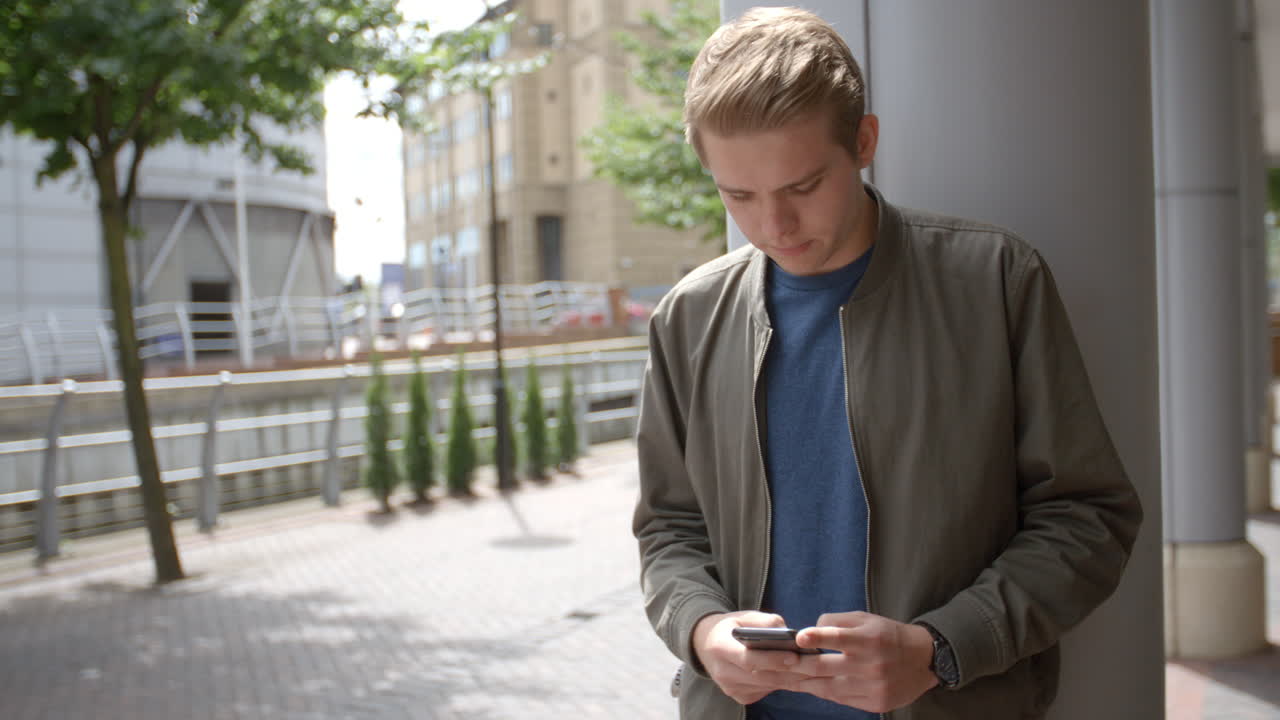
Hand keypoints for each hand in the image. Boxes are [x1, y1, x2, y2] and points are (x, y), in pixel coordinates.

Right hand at [691, 610, 808, 704]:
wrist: (707, 645)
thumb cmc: (732, 626)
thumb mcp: (744, 616)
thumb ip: (765, 622)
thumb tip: (788, 633)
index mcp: (719, 648)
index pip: (748, 659)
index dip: (772, 659)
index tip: (795, 656)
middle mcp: (722, 672)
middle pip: (761, 676)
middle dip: (790, 672)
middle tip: (816, 665)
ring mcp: (730, 688)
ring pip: (767, 686)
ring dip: (792, 679)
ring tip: (815, 670)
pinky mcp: (740, 697)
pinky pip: (766, 690)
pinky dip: (784, 683)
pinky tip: (800, 675)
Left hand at [744, 611, 938, 712]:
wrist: (924, 660)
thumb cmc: (888, 635)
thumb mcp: (866, 619)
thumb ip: (837, 622)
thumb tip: (809, 633)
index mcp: (867, 639)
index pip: (836, 637)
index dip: (816, 638)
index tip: (798, 637)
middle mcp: (869, 663)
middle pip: (823, 667)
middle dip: (793, 666)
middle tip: (768, 663)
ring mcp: (871, 686)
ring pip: (827, 687)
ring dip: (800, 683)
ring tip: (778, 678)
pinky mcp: (874, 703)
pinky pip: (840, 699)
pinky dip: (821, 692)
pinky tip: (804, 687)